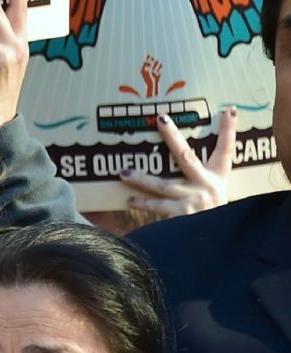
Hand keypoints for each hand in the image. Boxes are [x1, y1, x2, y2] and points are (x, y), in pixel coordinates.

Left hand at [119, 110, 235, 218]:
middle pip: (187, 156)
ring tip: (123, 172)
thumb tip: (189, 161)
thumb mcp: (217, 194)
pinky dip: (142, 204)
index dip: (229, 130)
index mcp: (218, 178)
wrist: (213, 242)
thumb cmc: (213, 216)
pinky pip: (156, 208)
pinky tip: (128, 201)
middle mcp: (206, 186)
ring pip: (162, 185)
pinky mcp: (180, 215)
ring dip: (141, 178)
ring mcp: (192, 200)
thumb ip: (206, 178)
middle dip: (173, 136)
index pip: (227, 149)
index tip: (229, 110)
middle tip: (161, 120)